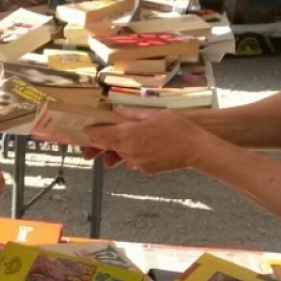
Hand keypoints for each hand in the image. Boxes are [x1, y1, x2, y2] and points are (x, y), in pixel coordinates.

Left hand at [83, 107, 207, 173]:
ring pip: (121, 153)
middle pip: (108, 146)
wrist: (196, 148)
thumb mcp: (153, 114)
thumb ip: (132, 114)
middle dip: (102, 141)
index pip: (99, 136)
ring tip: (130, 138)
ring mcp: (136, 162)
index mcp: (127, 135)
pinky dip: (135, 153)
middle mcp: (128, 151)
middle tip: (98, 135)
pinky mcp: (145, 170)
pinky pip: (134, 160)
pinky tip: (146, 146)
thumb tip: (117, 111)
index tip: (84, 129)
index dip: (90, 132)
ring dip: (121, 147)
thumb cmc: (176, 127)